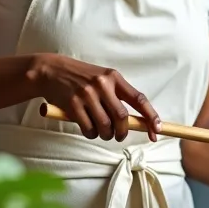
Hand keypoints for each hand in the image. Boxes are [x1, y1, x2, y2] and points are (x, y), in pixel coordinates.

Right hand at [28, 53, 160, 141]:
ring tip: (102, 133)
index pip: (139, 99)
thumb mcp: (102, 78)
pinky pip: (89, 128)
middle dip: (123, 132)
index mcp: (114, 77)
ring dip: (106, 135)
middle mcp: (102, 85)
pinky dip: (91, 134)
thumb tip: (136, 120)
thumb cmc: (81, 78)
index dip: (151, 117)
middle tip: (118, 136)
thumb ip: (117, 95)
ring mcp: (87, 95)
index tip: (157, 130)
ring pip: (105, 126)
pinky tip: (89, 130)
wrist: (52, 71)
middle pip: (121, 118)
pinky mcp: (73, 105)